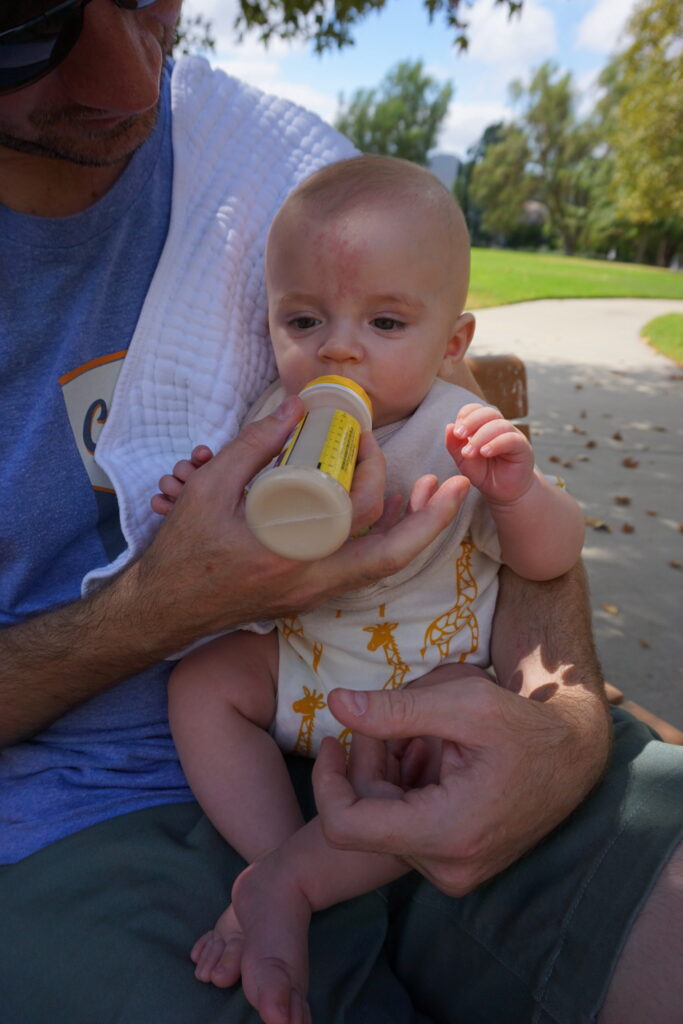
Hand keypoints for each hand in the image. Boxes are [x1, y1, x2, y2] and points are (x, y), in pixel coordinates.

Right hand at [134, 397, 470, 645]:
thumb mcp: (208, 489)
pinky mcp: (309, 596)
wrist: (162, 610)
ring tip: (429, 493)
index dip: (384, 476)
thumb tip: (300, 409)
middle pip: (393, 556)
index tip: (373, 439)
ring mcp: (313, 596)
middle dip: (428, 517)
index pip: (365, 522)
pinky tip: (386, 514)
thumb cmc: (181, 552)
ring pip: (382, 569)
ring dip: (411, 532)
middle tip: (439, 478)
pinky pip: (361, 572)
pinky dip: (382, 542)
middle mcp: (313, 584)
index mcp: (292, 557)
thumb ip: (254, 444)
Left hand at [313, 664, 606, 895]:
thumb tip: (335, 703)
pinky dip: (403, 792)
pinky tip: (427, 757)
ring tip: (414, 735)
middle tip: (385, 722)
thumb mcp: (463, 702)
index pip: (345, 827)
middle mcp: (448, 869)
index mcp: (447, 833)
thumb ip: (394, 708)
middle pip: (365, 822)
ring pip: (383, 827)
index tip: (332, 740)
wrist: (576, 756)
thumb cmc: (525, 724)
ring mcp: (455, 873)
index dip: (325, 782)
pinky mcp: (459, 867)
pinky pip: (406, 832)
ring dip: (384, 778)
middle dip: (364, 768)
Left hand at [446, 403, 534, 504]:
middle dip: (471, 422)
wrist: (503, 492)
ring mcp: (513, 436)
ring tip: (469, 452)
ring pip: (499, 425)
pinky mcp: (523, 448)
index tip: (456, 431)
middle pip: (488, 412)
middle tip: (459, 435)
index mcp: (484, 426)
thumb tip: (448, 426)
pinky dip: (496, 443)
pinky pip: (511, 439)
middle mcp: (499, 427)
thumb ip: (454, 445)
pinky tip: (485, 452)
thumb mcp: (464, 461)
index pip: (475, 409)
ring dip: (481, 436)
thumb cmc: (485, 474)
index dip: (465, 415)